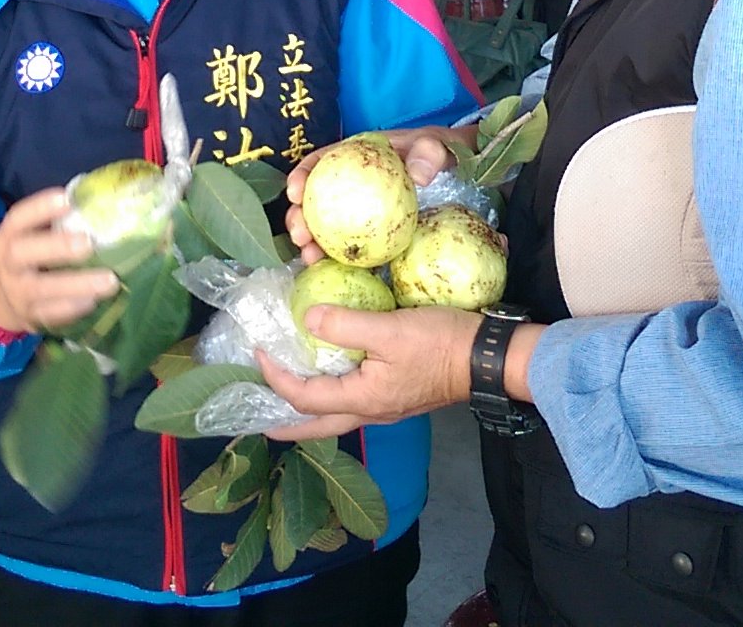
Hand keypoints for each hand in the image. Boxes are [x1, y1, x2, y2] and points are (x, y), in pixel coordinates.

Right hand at [0, 188, 118, 334]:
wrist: (2, 298)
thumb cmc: (32, 254)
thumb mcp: (34, 235)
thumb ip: (60, 222)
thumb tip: (104, 202)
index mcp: (10, 235)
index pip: (19, 218)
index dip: (40, 208)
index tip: (67, 199)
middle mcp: (10, 264)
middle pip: (22, 253)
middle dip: (57, 247)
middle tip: (88, 243)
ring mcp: (18, 293)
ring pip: (41, 288)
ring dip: (77, 284)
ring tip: (110, 280)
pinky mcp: (31, 317)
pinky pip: (50, 315)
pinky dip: (73, 309)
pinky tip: (95, 301)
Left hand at [256, 305, 481, 440]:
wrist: (485, 358)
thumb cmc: (439, 344)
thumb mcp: (389, 329)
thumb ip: (346, 324)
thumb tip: (307, 317)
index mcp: (362, 399)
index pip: (305, 397)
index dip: (275, 377)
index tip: (257, 352)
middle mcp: (370, 411)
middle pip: (316, 425)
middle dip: (286, 422)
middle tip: (259, 416)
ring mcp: (384, 407)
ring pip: (335, 416)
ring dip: (307, 408)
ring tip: (288, 393)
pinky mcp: (396, 395)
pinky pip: (352, 403)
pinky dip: (330, 395)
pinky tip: (329, 377)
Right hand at [284, 126, 475, 265]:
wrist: (458, 170)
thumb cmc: (442, 153)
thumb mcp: (437, 145)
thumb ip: (429, 152)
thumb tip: (418, 175)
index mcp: (359, 156)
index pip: (322, 161)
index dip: (302, 175)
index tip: (294, 192)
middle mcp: (353, 183)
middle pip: (316, 199)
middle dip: (299, 217)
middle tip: (299, 236)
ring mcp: (361, 210)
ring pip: (328, 226)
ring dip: (313, 242)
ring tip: (309, 258)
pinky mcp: (374, 232)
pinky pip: (353, 244)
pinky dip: (339, 257)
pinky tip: (333, 271)